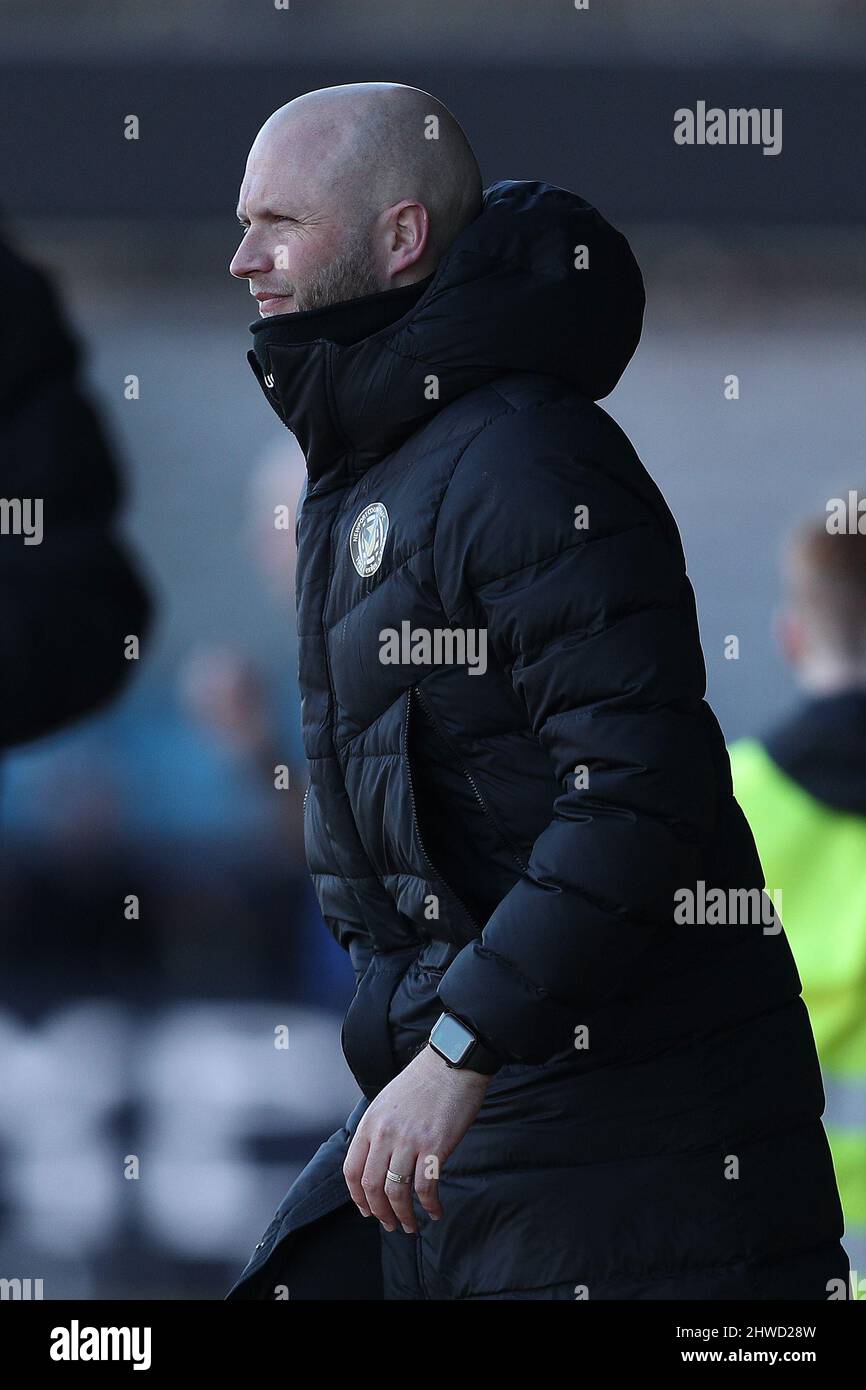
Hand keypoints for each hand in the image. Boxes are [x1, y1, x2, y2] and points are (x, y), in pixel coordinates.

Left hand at [343, 1044, 490, 1233]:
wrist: (453, 1062)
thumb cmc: (423, 1080)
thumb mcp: (388, 1100)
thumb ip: (378, 1129)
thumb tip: (375, 1160)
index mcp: (371, 1122)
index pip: (352, 1170)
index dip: (357, 1197)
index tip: (366, 1210)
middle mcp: (385, 1134)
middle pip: (372, 1186)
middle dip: (379, 1212)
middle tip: (390, 1224)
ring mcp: (410, 1141)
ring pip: (397, 1192)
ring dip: (404, 1215)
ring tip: (411, 1225)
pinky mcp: (435, 1146)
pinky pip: (427, 1187)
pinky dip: (430, 1206)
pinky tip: (436, 1211)